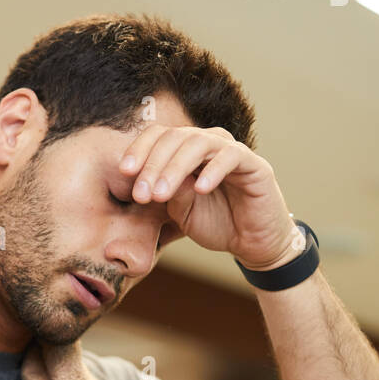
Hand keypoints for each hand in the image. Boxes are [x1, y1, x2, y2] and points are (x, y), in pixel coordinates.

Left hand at [118, 122, 299, 270]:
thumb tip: (149, 181)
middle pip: (175, 137)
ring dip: (175, 167)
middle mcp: (209, 144)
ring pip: (199, 143)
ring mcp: (231, 151)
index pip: (160, 136)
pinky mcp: (254, 165)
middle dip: (153, 165)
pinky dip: (212, 171)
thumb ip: (168, 195)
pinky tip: (199, 188)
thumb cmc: (217, 224)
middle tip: (141, 194)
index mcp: (187, 152)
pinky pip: (230, 157)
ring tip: (161, 194)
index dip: (140, 149)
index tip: (124, 172)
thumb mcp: (182, 213)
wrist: (252, 243)